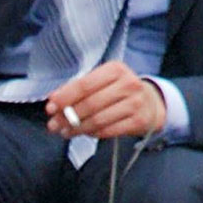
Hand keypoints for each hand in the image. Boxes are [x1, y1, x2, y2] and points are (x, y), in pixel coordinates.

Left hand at [45, 61, 165, 138]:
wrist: (152, 102)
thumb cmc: (119, 89)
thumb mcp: (102, 80)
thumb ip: (79, 88)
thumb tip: (54, 99)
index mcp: (115, 69)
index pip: (84, 84)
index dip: (65, 97)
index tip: (50, 107)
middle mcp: (128, 84)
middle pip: (90, 103)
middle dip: (67, 116)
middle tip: (53, 125)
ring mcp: (136, 104)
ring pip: (98, 120)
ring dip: (77, 128)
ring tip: (65, 132)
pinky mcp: (140, 122)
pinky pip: (109, 130)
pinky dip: (92, 133)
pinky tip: (84, 133)